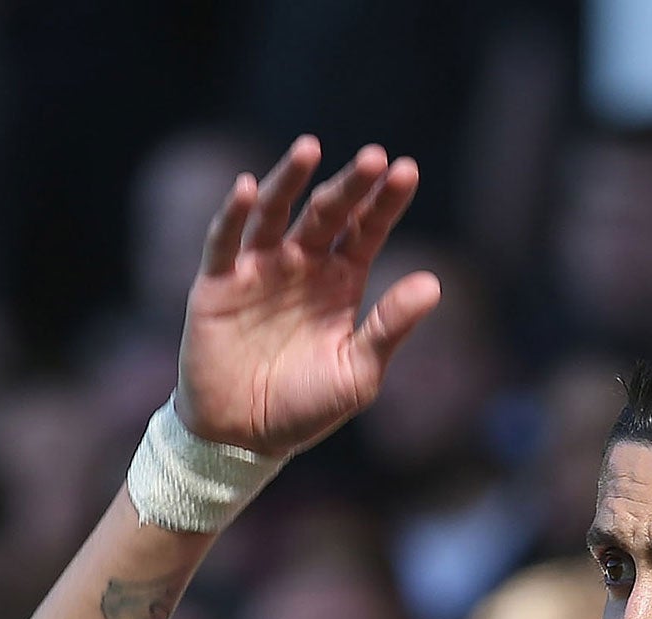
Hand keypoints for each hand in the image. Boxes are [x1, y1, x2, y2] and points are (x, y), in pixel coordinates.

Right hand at [177, 138, 441, 456]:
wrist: (244, 437)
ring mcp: (259, 270)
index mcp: (341, 283)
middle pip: (327, 214)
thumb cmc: (306, 407)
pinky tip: (250, 189)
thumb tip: (433, 284)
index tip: (407, 171)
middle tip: (374, 156)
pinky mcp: (218, 283)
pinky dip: (235, 215)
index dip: (384, 202)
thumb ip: (390, 327)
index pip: (367, 231)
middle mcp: (302, 266)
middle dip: (349, 185)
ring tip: (310, 148)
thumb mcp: (358, 372)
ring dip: (291, 180)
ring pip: (276, 214)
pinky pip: (225, 241)